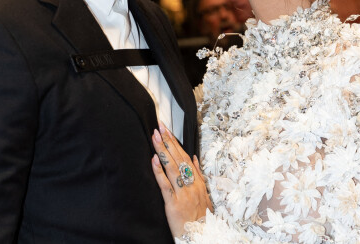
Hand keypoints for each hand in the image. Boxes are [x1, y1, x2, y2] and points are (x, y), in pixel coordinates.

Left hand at [151, 123, 212, 237]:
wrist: (201, 237)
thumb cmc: (201, 218)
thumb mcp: (205, 195)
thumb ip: (198, 175)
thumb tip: (194, 158)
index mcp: (198, 181)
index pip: (185, 156)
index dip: (175, 142)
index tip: (167, 130)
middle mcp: (191, 185)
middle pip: (178, 158)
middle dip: (168, 141)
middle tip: (160, 127)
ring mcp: (183, 193)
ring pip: (172, 167)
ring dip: (162, 150)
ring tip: (155, 137)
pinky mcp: (173, 204)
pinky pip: (165, 185)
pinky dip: (159, 171)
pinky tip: (154, 160)